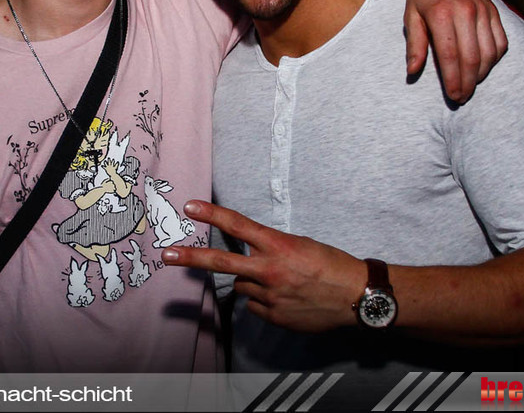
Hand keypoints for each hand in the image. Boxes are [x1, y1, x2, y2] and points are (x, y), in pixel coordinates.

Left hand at [161, 200, 366, 331]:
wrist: (356, 295)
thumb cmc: (331, 264)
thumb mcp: (301, 245)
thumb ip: (271, 250)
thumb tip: (249, 260)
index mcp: (279, 246)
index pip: (239, 225)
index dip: (213, 214)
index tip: (190, 206)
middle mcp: (270, 270)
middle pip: (222, 262)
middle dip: (191, 258)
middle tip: (167, 255)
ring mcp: (269, 296)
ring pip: (242, 286)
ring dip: (252, 282)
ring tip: (282, 282)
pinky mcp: (273, 316)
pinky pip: (255, 306)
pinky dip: (264, 301)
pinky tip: (286, 298)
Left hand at [406, 0, 506, 101]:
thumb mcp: (410, 15)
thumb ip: (414, 44)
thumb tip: (413, 71)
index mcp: (441, 13)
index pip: (450, 55)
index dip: (452, 79)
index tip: (452, 96)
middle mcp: (466, 10)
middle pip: (472, 57)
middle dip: (467, 83)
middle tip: (461, 98)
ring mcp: (483, 10)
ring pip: (489, 52)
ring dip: (481, 74)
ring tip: (470, 86)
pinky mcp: (494, 10)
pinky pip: (500, 41)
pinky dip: (494, 58)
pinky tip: (483, 67)